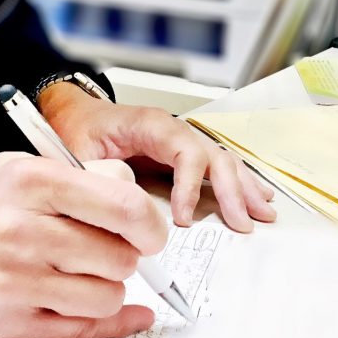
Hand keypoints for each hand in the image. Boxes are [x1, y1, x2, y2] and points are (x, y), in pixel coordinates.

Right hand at [0, 153, 167, 337]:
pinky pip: (82, 329)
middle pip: (120, 258)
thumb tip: (140, 209)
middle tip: (106, 249)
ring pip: (107, 296)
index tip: (147, 230)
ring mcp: (15, 280)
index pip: (123, 207)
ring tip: (84, 272)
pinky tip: (104, 306)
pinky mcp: (8, 319)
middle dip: (124, 255)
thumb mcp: (23, 166)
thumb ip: (84, 179)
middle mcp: (22, 230)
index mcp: (32, 182)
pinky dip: (103, 319)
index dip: (148, 224)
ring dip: (107, 287)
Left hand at [39, 84, 276, 231]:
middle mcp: (171, 130)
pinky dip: (236, 183)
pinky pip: (214, 166)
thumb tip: (113, 205)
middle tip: (241, 222)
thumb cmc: (78, 128)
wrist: (75, 115)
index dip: (189, 185)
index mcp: (149, 125)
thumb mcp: (76, 151)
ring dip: (243, 187)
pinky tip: (255, 198)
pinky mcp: (180, 155)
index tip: (182, 218)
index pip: (185, 150)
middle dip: (231, 189)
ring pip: (221, 160)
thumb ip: (94, 176)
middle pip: (212, 155)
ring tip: (262, 214)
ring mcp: (179, 141)